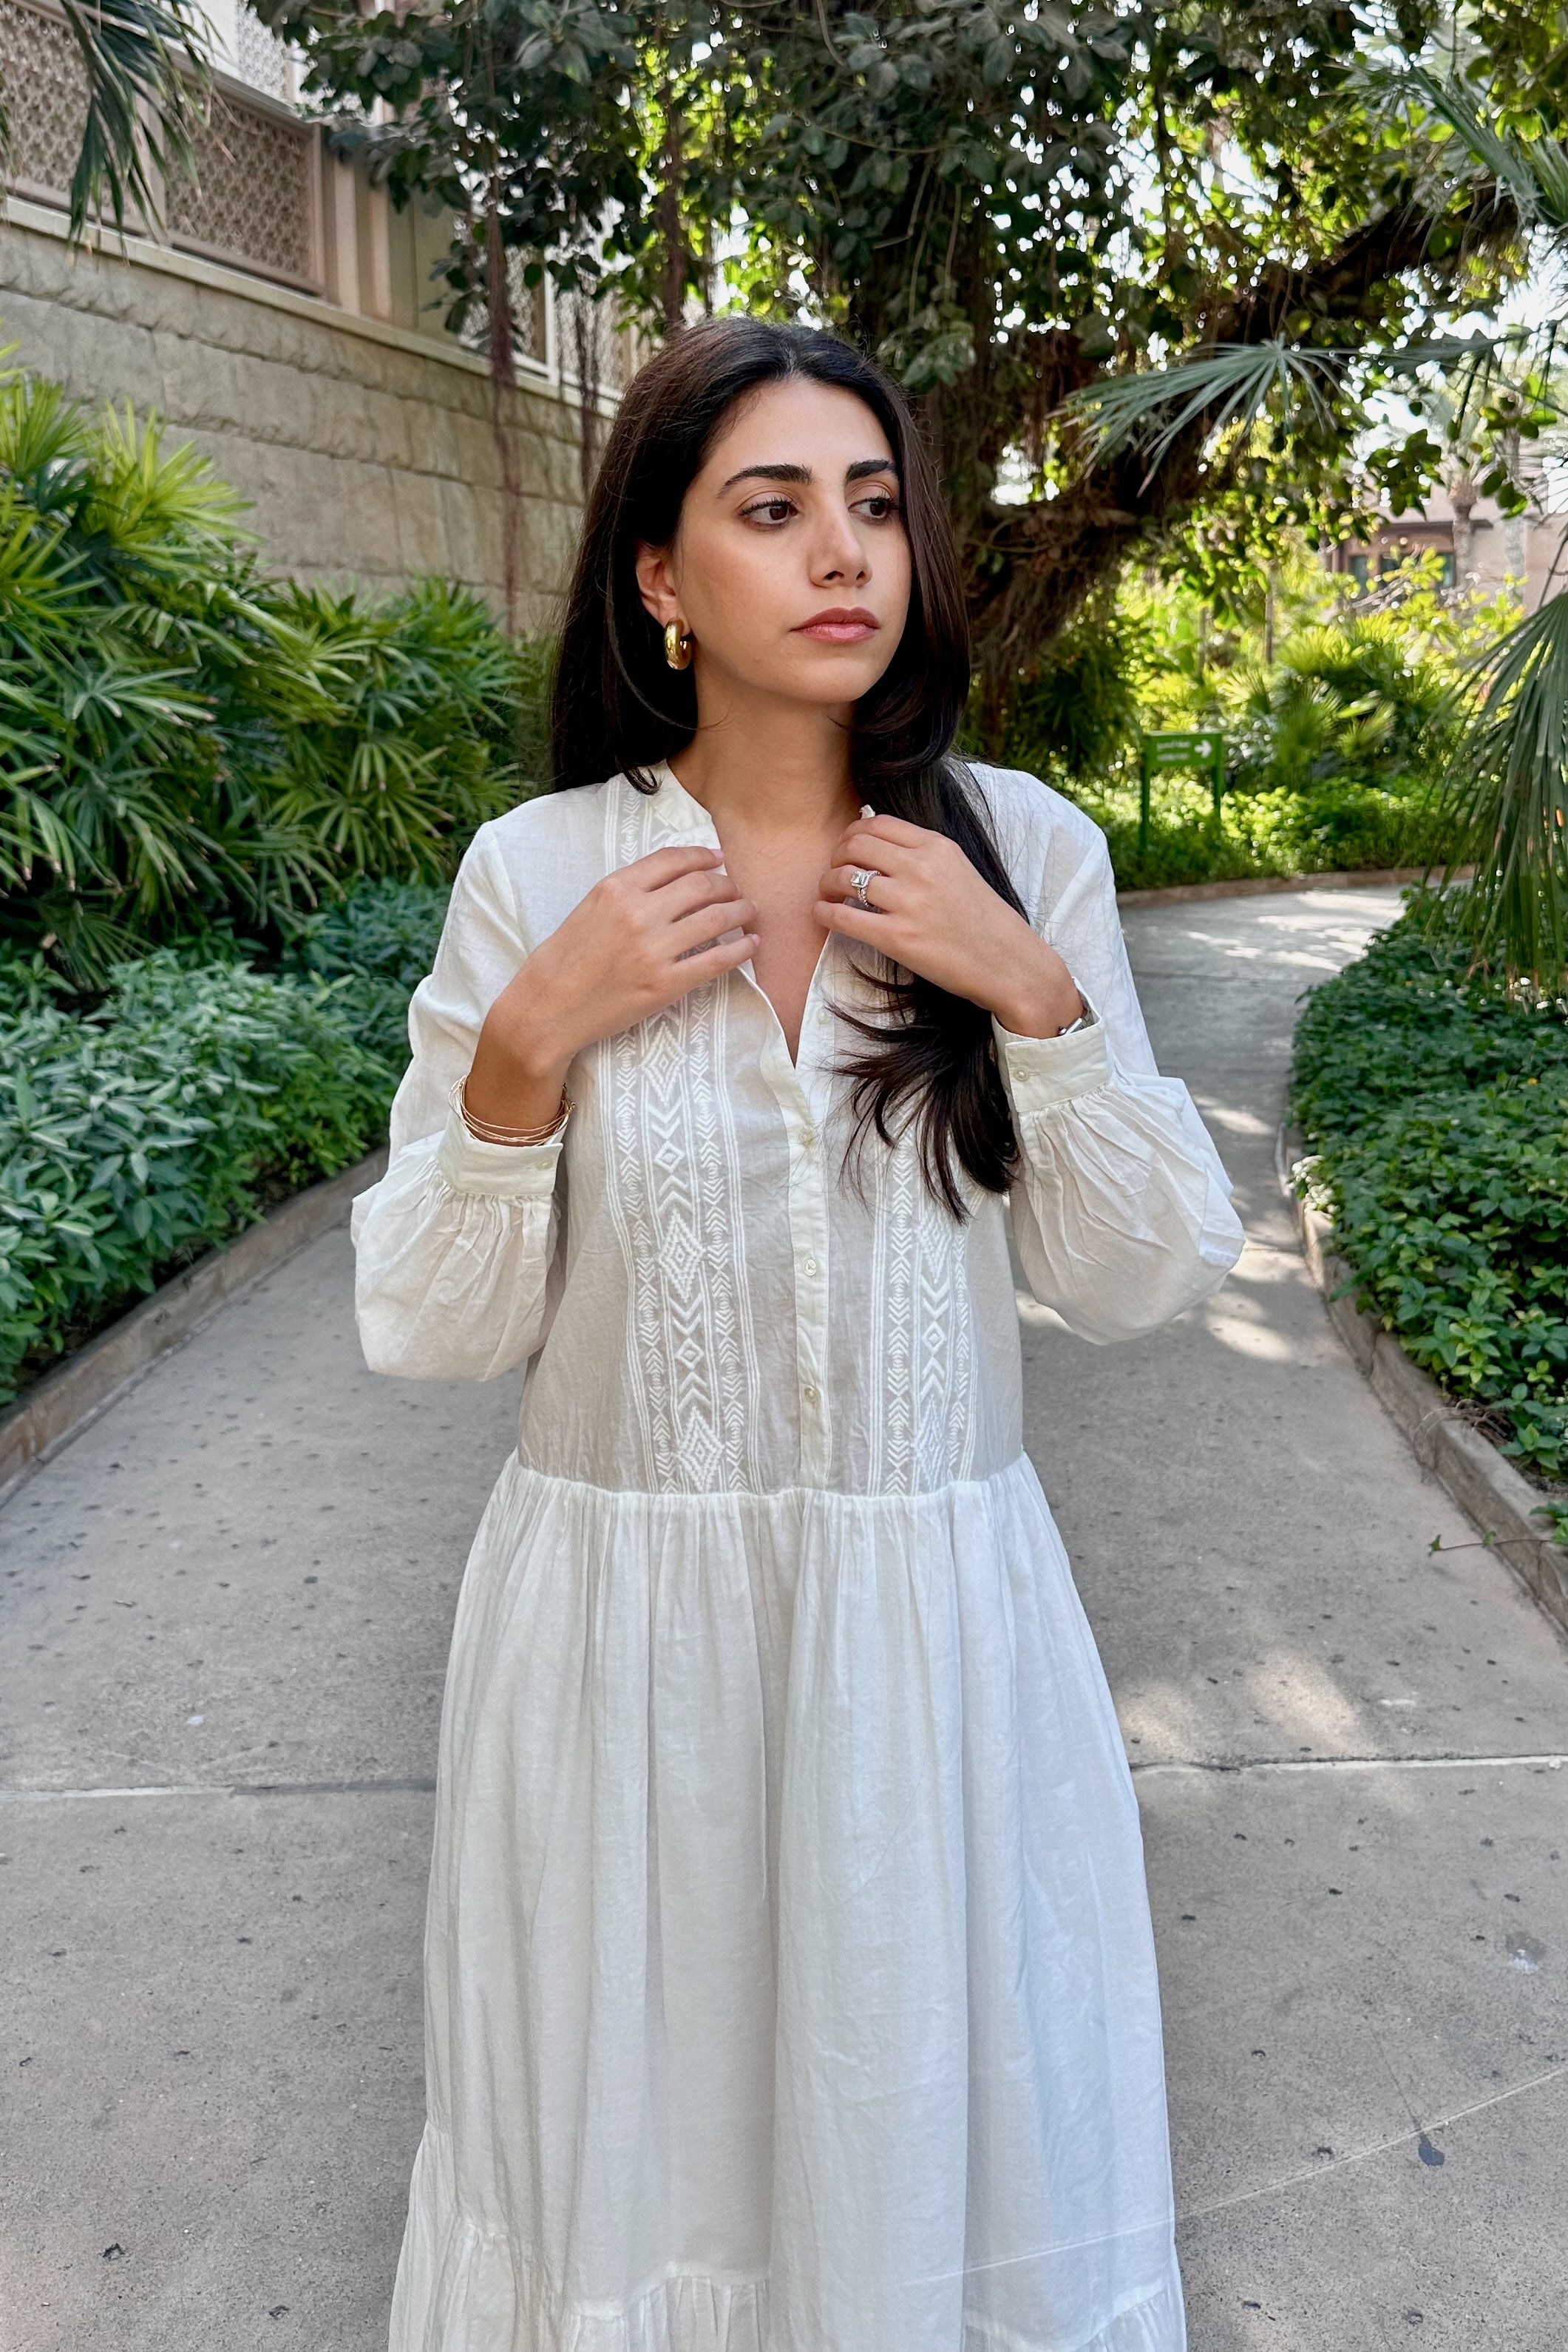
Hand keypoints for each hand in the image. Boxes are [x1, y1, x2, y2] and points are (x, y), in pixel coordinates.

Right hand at [465, 845, 757, 1127]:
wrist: (548, 1008)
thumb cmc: (564, 959)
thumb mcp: (589, 908)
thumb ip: (627, 891)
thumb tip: (673, 880)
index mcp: (616, 888)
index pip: (674, 860)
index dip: (703, 856)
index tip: (719, 859)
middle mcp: (638, 913)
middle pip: (702, 885)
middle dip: (728, 884)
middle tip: (737, 890)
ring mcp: (654, 949)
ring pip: (716, 918)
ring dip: (741, 912)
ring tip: (750, 913)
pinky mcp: (666, 984)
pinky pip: (717, 961)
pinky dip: (741, 950)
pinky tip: (751, 945)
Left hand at [816, 814, 1082, 1034]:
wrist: (1009, 964)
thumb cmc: (984, 922)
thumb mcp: (959, 870)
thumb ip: (923, 855)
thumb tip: (877, 841)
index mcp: (937, 847)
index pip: (877, 823)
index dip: (851, 833)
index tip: (847, 848)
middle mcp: (922, 868)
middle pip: (855, 845)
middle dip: (836, 856)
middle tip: (833, 872)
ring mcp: (909, 903)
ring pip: (844, 877)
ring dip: (827, 884)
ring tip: (828, 894)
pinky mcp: (898, 938)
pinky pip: (843, 917)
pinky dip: (825, 912)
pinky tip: (823, 914)